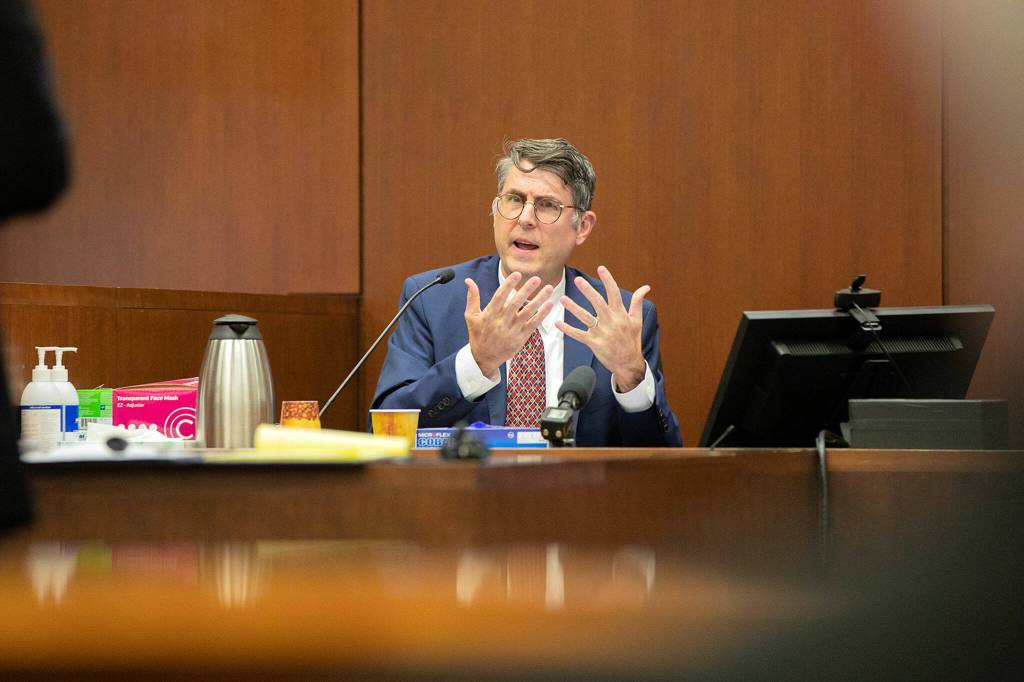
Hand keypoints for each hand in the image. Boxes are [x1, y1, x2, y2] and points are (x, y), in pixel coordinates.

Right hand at [464, 271, 554, 376]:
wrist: (483, 358)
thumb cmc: (477, 335)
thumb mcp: (470, 316)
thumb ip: (472, 297)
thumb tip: (468, 281)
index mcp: (489, 315)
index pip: (500, 296)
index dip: (508, 285)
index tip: (517, 274)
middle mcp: (501, 322)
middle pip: (516, 303)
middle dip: (527, 290)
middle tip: (537, 278)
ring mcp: (512, 331)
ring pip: (528, 313)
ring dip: (539, 300)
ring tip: (549, 288)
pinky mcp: (521, 338)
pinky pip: (533, 324)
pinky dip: (542, 314)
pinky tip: (549, 304)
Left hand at [555, 265, 648, 391]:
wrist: (628, 363)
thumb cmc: (632, 340)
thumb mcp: (637, 320)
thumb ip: (637, 302)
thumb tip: (646, 287)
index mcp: (621, 314)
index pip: (614, 293)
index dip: (608, 280)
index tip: (601, 268)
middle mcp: (611, 321)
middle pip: (598, 303)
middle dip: (588, 291)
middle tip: (578, 280)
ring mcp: (601, 333)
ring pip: (585, 317)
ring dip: (573, 308)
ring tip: (562, 299)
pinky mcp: (594, 343)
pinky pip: (578, 335)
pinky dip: (568, 329)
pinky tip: (557, 323)